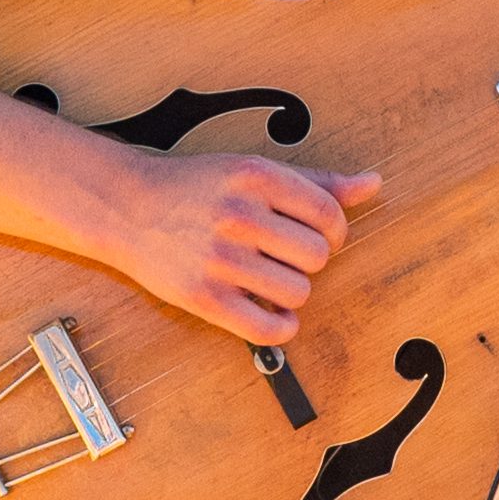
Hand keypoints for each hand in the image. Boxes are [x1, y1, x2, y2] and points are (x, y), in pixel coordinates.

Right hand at [103, 152, 382, 346]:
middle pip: (317, 257)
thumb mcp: (253, 170)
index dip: (332, 232)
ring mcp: (220, 258)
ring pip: (298, 293)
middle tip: (284, 257)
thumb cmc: (195, 188)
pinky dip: (280, 327)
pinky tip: (269, 312)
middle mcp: (239, 214)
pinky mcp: (203, 296)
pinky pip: (268, 329)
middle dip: (309, 262)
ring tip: (270, 280)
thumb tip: (371, 184)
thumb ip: (315, 182)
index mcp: (256, 177)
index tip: (313, 236)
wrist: (126, 207)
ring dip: (292, 294)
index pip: (329, 215)